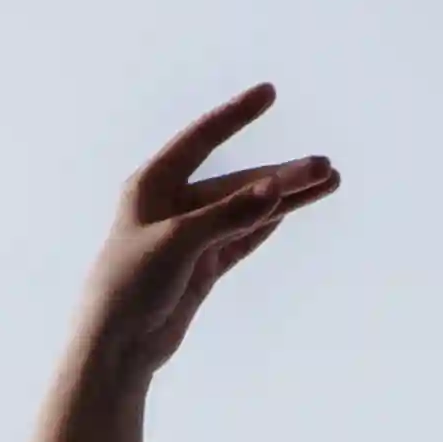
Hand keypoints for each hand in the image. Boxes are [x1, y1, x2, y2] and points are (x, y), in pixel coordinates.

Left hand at [79, 85, 338, 378]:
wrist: (115, 349)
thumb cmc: (130, 287)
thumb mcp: (178, 243)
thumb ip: (227, 215)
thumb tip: (274, 189)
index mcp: (153, 185)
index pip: (201, 139)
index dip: (235, 116)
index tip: (268, 92)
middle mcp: (172, 205)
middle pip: (237, 182)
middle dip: (282, 175)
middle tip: (325, 167)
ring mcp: (190, 238)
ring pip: (246, 211)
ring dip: (284, 200)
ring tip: (327, 183)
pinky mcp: (201, 268)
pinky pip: (240, 239)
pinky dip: (265, 225)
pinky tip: (292, 209)